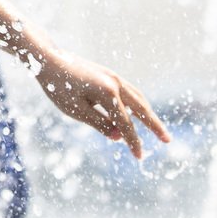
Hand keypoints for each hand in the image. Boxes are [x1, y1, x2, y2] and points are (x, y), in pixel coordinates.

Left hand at [35, 52, 171, 158]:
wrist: (48, 59)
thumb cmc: (58, 87)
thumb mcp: (76, 110)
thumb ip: (99, 124)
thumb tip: (118, 137)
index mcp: (107, 93)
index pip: (125, 123)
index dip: (133, 142)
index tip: (139, 157)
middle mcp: (115, 83)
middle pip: (141, 108)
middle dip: (154, 125)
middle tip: (168, 140)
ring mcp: (113, 76)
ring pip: (137, 97)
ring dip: (148, 113)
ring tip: (156, 128)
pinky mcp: (108, 74)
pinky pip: (129, 91)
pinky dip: (137, 103)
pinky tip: (135, 112)